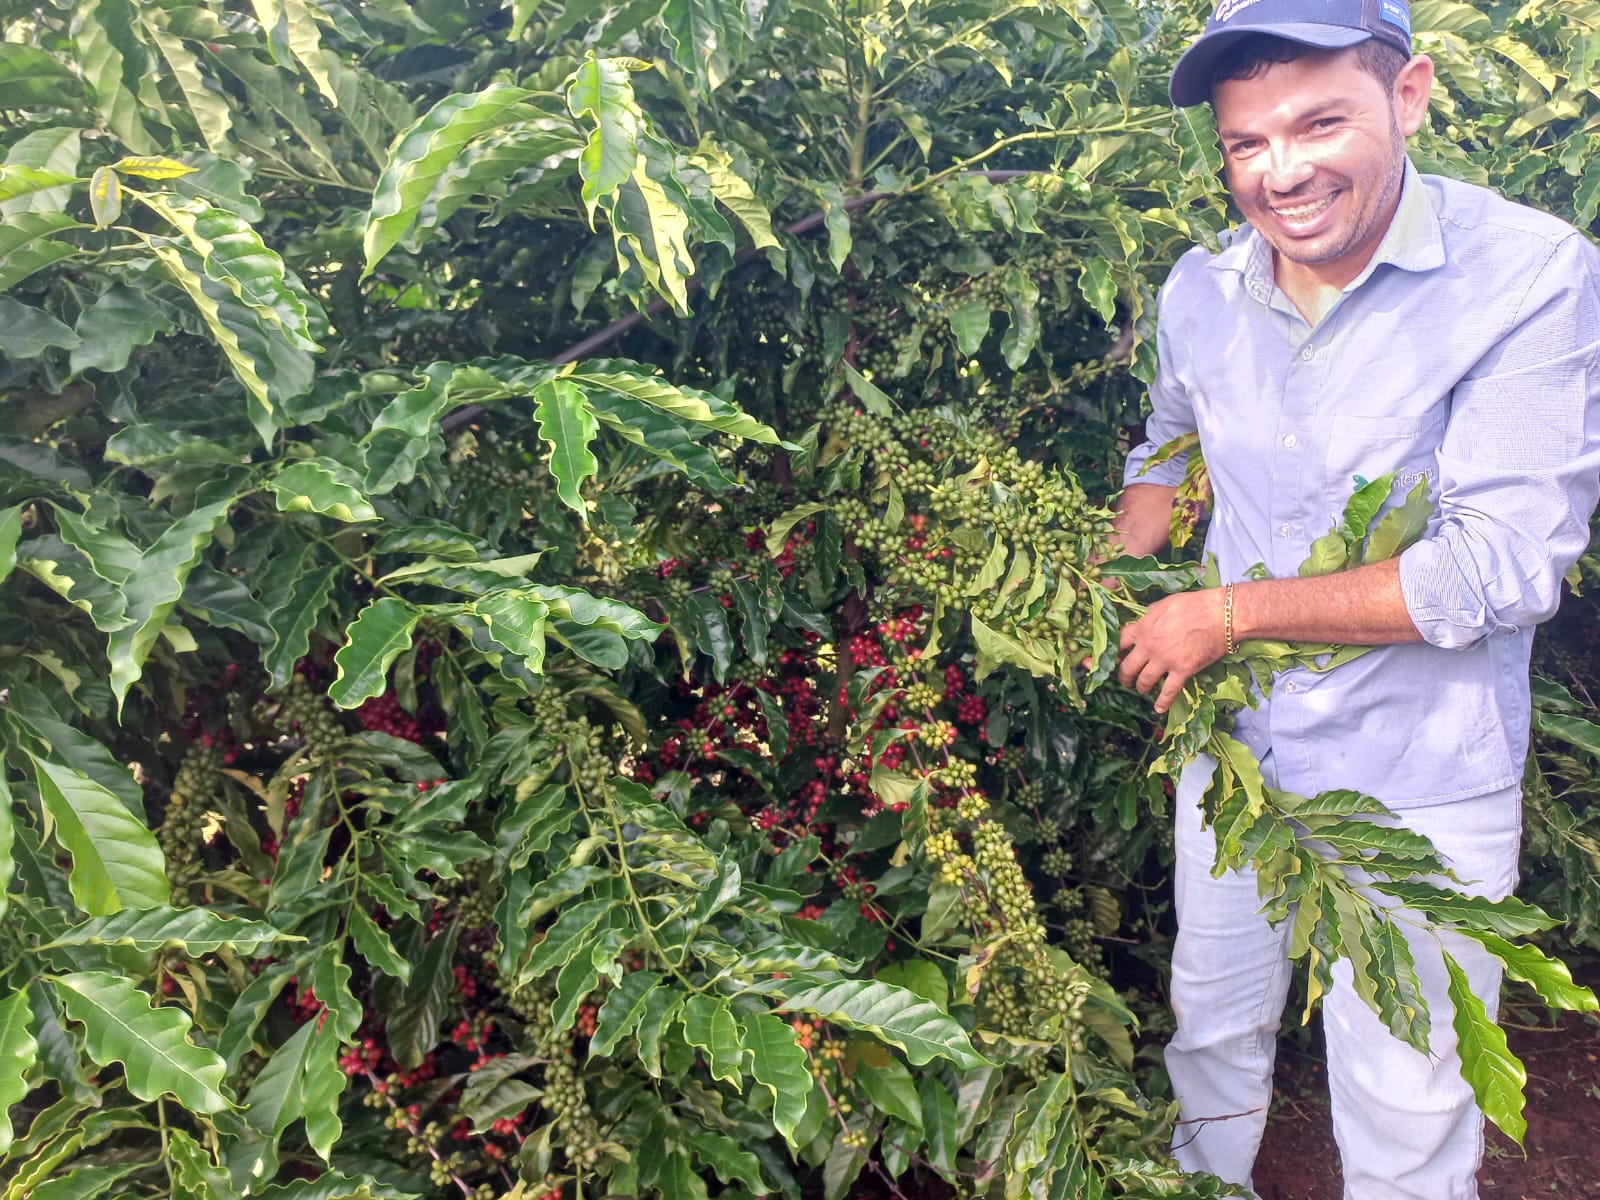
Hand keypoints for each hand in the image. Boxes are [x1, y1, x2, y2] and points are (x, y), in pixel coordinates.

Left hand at [1117, 588, 1227, 713]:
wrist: (1221, 615)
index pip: (1119, 643)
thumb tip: (1145, 620)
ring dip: (1141, 688)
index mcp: (1143, 628)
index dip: (1114, 653)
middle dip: (1124, 676)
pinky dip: (1163, 702)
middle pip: (1127, 667)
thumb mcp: (1165, 603)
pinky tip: (1159, 709)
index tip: (1115, 659)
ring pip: (1144, 681)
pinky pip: (1169, 692)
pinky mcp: (1182, 671)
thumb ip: (1151, 615)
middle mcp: (1149, 646)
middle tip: (1125, 680)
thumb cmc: (1195, 605)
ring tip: (1142, 690)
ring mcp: (1165, 660)